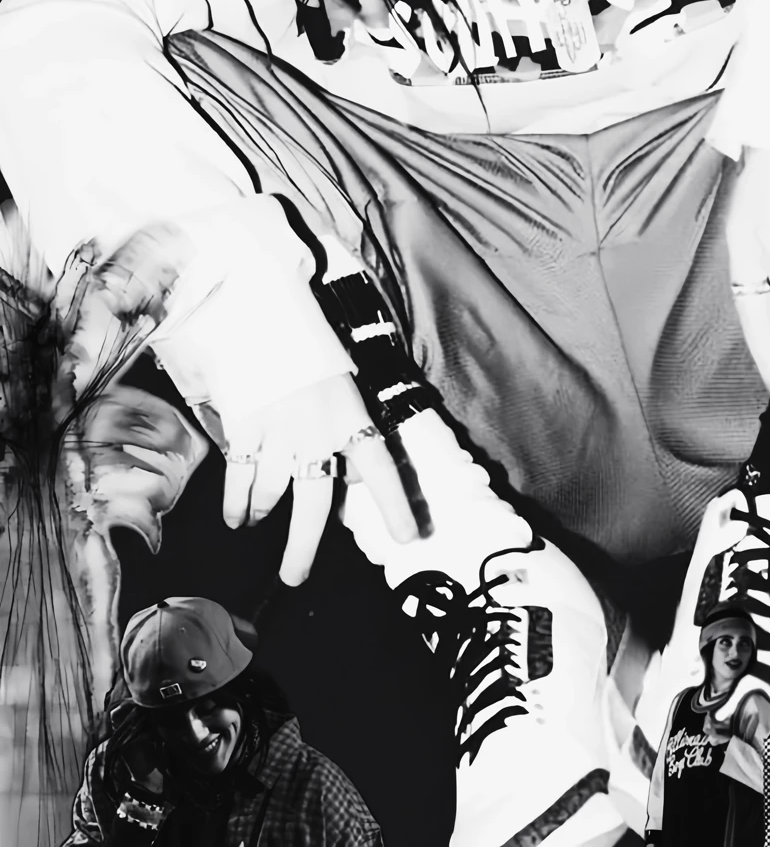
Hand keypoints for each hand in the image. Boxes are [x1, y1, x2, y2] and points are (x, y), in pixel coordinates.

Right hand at [222, 374, 418, 584]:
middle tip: (294, 577)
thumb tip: (349, 480)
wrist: (265, 317)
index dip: (395, 505)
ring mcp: (279, 434)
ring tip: (256, 521)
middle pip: (312, 506)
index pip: (381, 468)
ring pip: (270, 496)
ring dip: (261, 513)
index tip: (408, 537)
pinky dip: (236, 503)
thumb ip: (348, 435)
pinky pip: (239, 479)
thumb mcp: (342, 391)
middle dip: (302, 549)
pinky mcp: (245, 430)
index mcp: (351, 418)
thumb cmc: (309, 355)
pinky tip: (236, 517)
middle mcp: (318, 433)